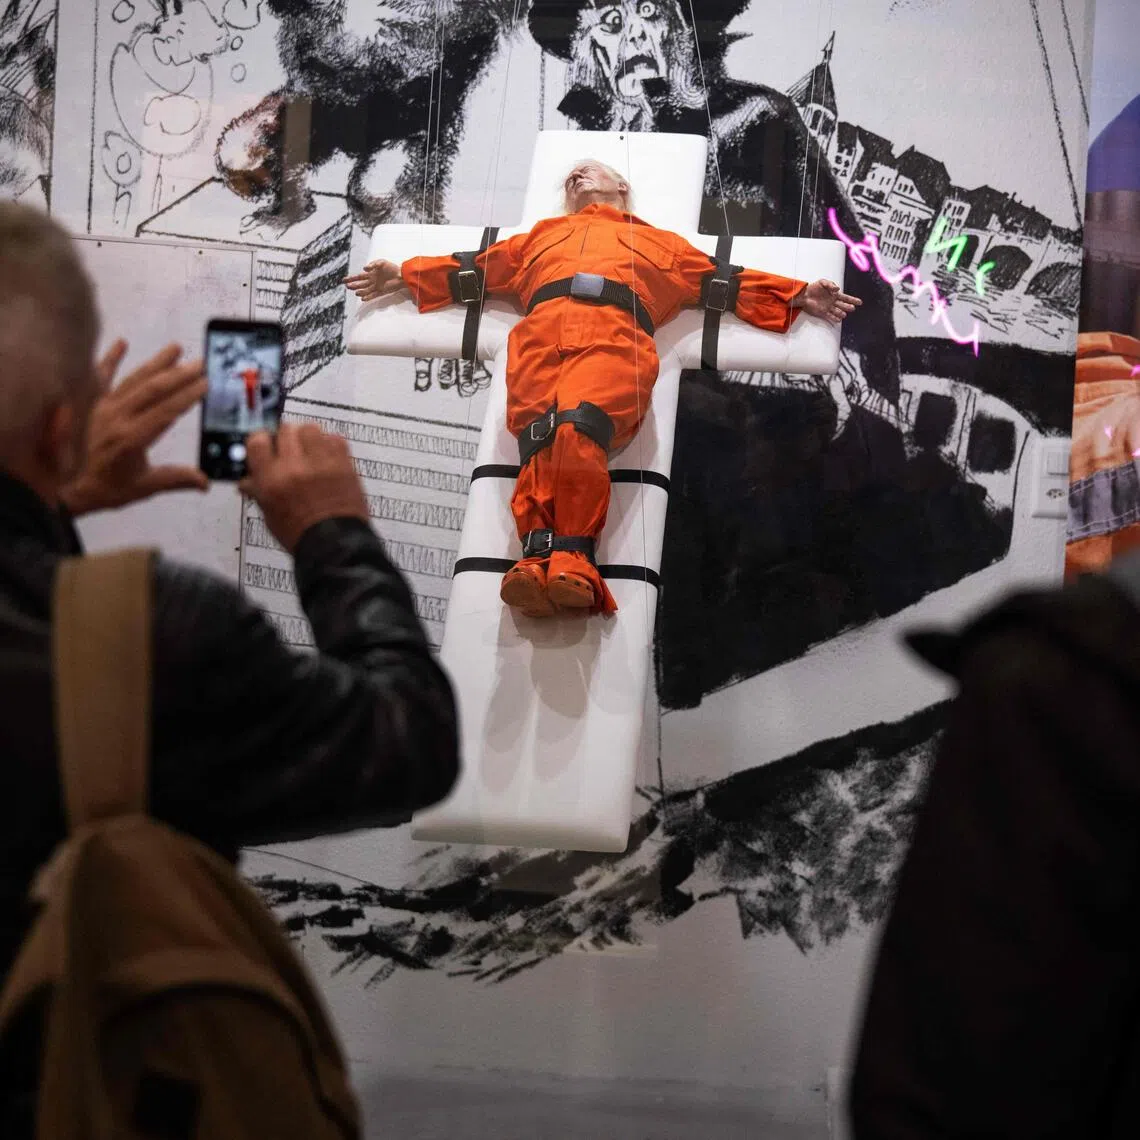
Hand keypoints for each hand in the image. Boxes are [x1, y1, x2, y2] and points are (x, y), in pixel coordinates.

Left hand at [60, 341, 207, 515]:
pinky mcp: (87, 402)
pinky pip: (99, 377)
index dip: (188, 397)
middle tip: (199, 363)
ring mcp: (101, 407)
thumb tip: (205, 482)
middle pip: (152, 390)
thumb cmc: (103, 488)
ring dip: (155, 363)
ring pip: (133, 380)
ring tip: (176, 348)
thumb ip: (175, 480)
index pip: (166, 412)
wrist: (59, 486)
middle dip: (179, 375)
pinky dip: (109, 359)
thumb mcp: (142, 488)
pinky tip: (122, 343)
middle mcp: (117, 417)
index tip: (205, 383)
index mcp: (133, 438)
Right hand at [239, 422, 370, 552]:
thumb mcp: (270, 515)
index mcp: (271, 480)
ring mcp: (321, 463)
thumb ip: (258, 491)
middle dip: (285, 438)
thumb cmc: (299, 534)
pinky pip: (335, 438)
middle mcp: (294, 466)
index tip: (266, 446)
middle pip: (285, 430)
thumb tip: (246, 480)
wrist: (334, 545)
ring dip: (308, 437)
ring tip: (310, 451)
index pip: (257, 440)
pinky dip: (330, 444)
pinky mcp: (343, 464)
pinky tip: (327, 457)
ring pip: (310, 428)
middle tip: (290, 450)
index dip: (261, 441)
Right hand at [343, 259, 404, 301]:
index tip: (344, 280)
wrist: (401, 275)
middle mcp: (372, 281)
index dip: (351, 278)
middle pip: (360, 284)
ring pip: (365, 290)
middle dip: (353, 285)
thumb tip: (364, 268)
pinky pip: (373, 295)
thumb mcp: (381, 262)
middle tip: (347, 286)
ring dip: (360, 292)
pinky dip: (368, 297)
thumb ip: (373, 264)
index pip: (359, 277)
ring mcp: (376, 287)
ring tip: (356, 292)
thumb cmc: (392, 267)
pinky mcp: (381, 291)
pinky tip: (363, 299)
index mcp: (370, 274)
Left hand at [794, 280, 861, 323]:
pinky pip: (830, 316)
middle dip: (848, 307)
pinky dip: (834, 318)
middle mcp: (833, 302)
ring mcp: (828, 308)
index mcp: (834, 295)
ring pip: (838, 311)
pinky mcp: (822, 312)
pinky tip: (838, 320)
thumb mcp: (823, 282)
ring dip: (841, 313)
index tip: (859, 302)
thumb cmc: (814, 287)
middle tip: (852, 308)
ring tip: (844, 314)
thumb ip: (830, 285)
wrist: (804, 294)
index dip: (853, 300)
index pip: (846, 298)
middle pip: (843, 305)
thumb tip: (837, 289)